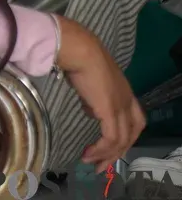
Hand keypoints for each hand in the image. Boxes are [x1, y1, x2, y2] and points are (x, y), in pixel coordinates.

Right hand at [55, 15, 144, 170]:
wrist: (79, 49)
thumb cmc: (79, 57)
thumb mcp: (89, 79)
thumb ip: (92, 95)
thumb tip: (89, 107)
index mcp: (124, 91)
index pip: (134, 119)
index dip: (125, 134)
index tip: (109, 145)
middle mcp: (126, 100)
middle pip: (131, 133)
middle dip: (117, 151)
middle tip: (102, 164)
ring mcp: (119, 106)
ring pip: (121, 139)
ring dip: (107, 154)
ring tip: (92, 162)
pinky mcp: (110, 111)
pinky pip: (110, 138)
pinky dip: (102, 149)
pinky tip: (89, 153)